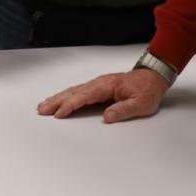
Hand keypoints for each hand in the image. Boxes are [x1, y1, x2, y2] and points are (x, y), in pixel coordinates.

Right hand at [36, 68, 167, 122]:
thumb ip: (123, 110)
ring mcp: (98, 84)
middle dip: (57, 101)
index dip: (71, 105)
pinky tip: (60, 100)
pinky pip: (79, 92)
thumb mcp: (141, 104)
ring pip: (74, 91)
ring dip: (58, 98)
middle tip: (42, 109)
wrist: (154, 78)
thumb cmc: (148, 91)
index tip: (59, 113)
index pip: (84, 96)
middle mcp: (99, 83)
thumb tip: (106, 117)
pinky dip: (67, 96)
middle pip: (74, 92)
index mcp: (107, 86)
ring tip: (44, 105)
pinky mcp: (99, 87)